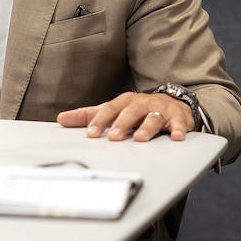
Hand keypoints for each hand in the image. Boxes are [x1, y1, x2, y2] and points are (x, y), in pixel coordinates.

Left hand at [56, 90, 194, 141]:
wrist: (171, 103)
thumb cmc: (138, 110)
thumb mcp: (113, 110)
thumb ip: (88, 115)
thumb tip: (62, 119)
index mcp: (124, 102)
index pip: (110, 109)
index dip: (101, 121)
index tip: (92, 134)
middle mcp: (142, 104)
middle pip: (131, 112)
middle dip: (123, 124)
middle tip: (114, 137)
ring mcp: (160, 110)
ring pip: (153, 117)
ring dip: (147, 127)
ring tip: (141, 139)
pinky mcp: (177, 118)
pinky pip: (179, 124)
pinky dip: (178, 130)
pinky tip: (176, 137)